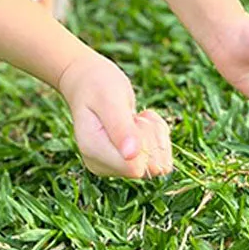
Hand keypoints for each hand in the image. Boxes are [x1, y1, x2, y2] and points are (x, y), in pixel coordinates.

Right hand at [57, 50, 172, 178]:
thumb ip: (120, 127)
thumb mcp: (110, 99)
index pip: (135, 167)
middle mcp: (101, 164)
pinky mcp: (125, 165)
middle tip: (134, 116)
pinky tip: (141, 123)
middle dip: (151, 137)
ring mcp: (113, 167)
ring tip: (137, 118)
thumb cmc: (98, 85)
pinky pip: (158, 160)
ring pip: (157, 164)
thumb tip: (131, 156)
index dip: (144, 142)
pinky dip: (158, 138)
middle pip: (148, 167)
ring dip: (156, 136)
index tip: (134, 118)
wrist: (90, 82)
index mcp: (92, 149)